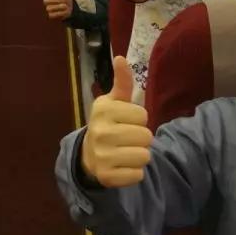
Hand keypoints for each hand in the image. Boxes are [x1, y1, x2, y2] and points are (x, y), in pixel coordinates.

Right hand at [44, 0, 72, 19]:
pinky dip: (60, 13)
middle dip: (60, 1)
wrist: (71, 5)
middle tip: (65, 0)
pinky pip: (53, 15)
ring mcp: (48, 8)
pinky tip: (64, 11)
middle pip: (50, 1)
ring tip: (65, 5)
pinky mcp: (51, 15)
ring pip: (51, 8)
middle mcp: (46, 0)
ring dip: (61, 7)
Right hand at [81, 56, 152, 187]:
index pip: (143, 115)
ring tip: (125, 151)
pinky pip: (138, 175)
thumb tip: (121, 57)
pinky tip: (121, 166)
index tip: (125, 121)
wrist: (89, 155)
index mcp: (104, 110)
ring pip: (145, 156)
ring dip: (139, 155)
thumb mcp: (113, 101)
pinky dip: (134, 172)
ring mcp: (102, 155)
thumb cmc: (107, 123)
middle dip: (141, 138)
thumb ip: (122, 82)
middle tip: (126, 138)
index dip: (137, 119)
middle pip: (146, 136)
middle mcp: (101, 132)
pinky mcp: (107, 176)